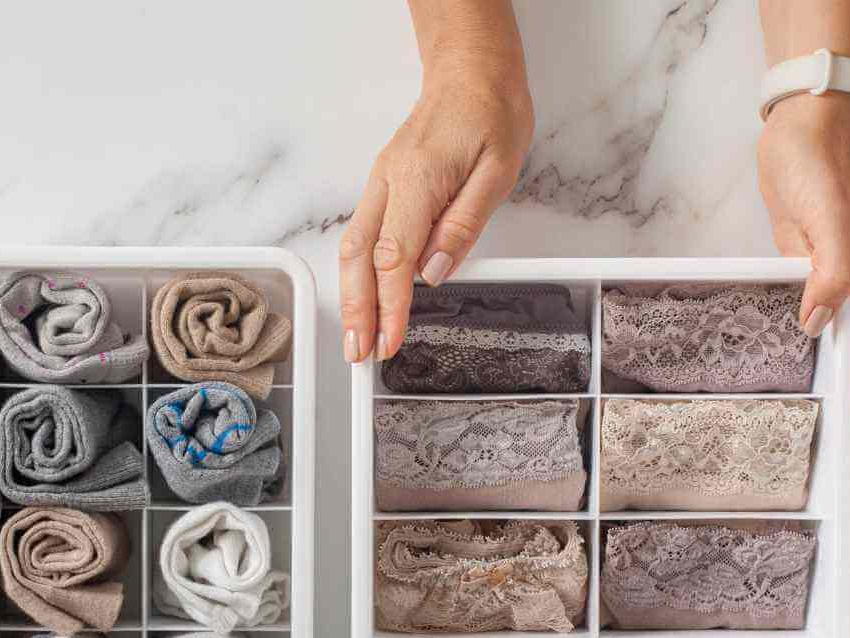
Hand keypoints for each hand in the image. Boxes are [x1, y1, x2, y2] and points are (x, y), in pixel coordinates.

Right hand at [339, 54, 533, 363]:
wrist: (471, 71)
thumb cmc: (490, 112)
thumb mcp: (499, 169)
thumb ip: (464, 223)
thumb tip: (435, 271)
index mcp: (419, 180)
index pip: (396, 258)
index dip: (391, 306)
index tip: (391, 341)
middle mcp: (389, 181)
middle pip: (360, 258)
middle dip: (356, 310)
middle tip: (360, 353)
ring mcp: (380, 182)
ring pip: (352, 247)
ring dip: (350, 295)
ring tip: (356, 336)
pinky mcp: (383, 184)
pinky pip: (360, 233)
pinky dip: (356, 271)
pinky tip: (362, 296)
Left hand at [757, 92, 849, 407]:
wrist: (802, 125)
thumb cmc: (820, 168)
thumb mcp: (831, 223)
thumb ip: (831, 275)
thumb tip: (818, 324)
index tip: (843, 428)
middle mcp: (844, 278)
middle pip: (845, 345)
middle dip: (836, 385)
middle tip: (811, 425)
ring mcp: (820, 266)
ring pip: (820, 325)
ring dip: (813, 358)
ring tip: (793, 397)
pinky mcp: (796, 253)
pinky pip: (796, 299)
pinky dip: (789, 325)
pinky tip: (771, 341)